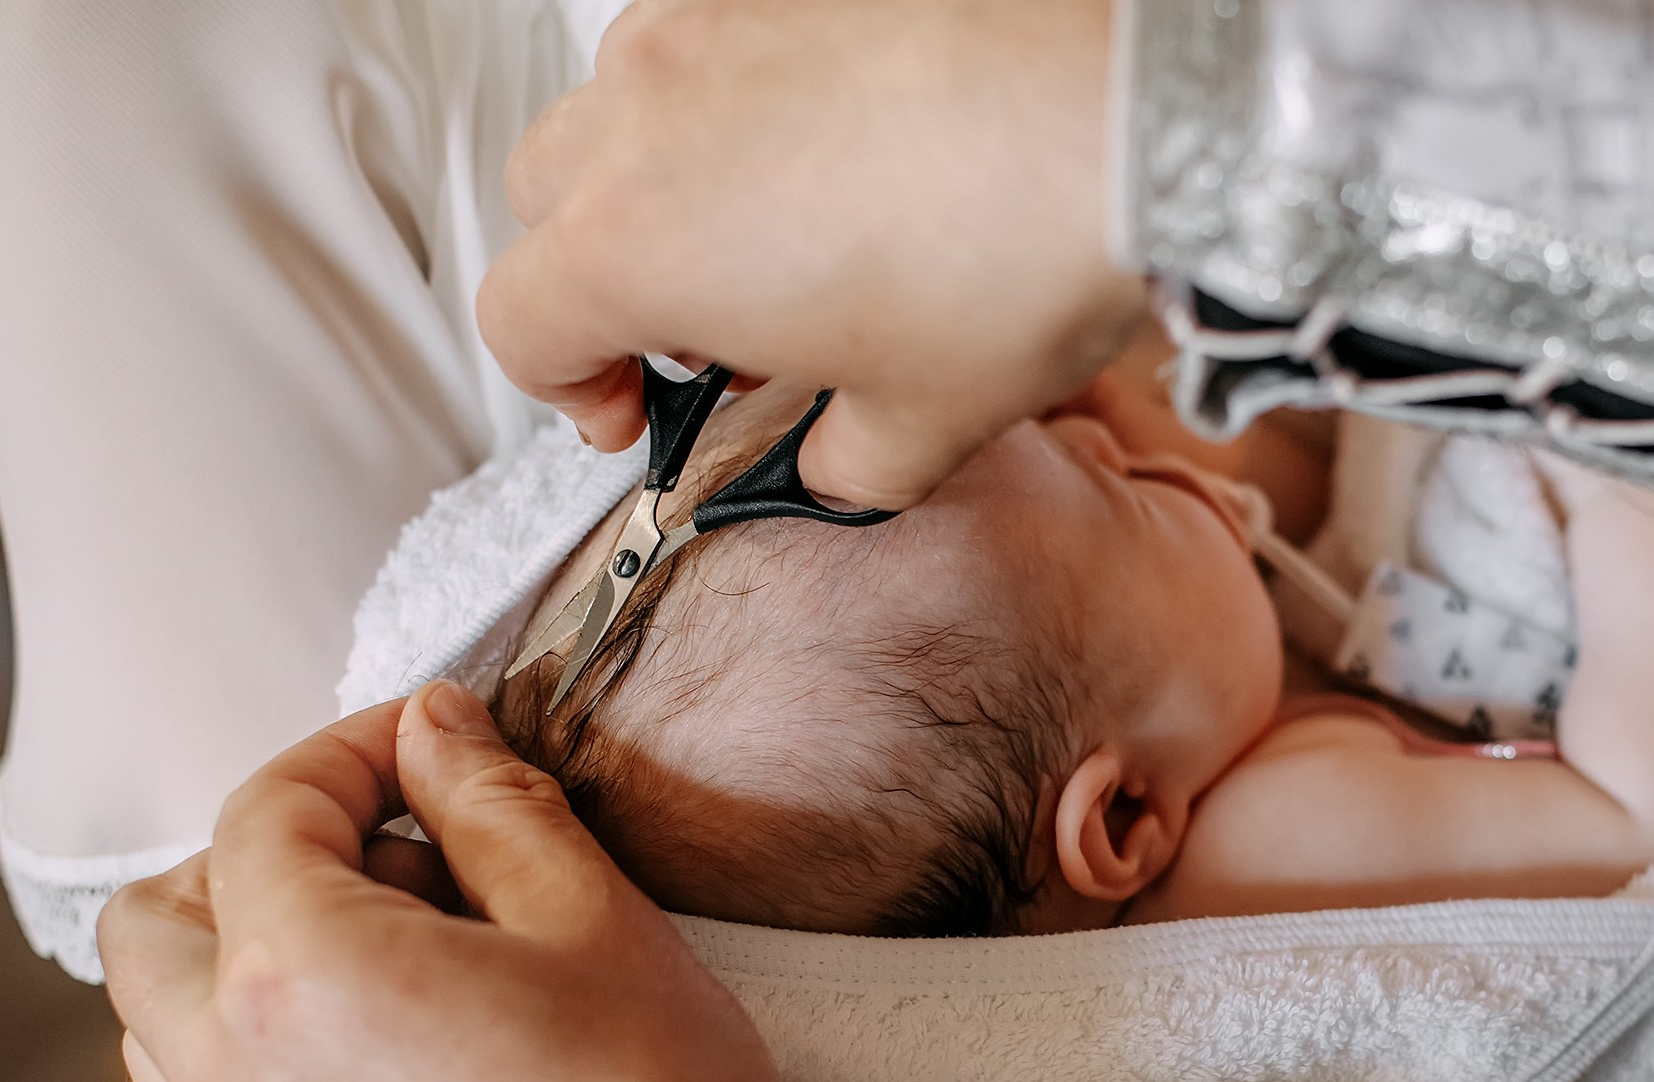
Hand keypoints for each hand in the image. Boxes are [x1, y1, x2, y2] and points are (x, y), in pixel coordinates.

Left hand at [100, 683, 799, 1081]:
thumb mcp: (600, 925)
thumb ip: (496, 806)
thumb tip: (435, 727)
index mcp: (302, 974)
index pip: (270, 810)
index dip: (351, 753)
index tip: (431, 747)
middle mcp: (229, 1078)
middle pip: (159, 920)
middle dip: (257, 858)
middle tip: (388, 854)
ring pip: (160, 1034)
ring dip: (236, 969)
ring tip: (380, 964)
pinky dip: (259, 1067)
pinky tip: (387, 1070)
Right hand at [478, 0, 1148, 510]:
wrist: (1134, 114)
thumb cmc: (1018, 258)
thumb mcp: (922, 425)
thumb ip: (841, 465)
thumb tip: (834, 463)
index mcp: (635, 242)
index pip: (519, 321)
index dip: (564, 387)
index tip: (635, 413)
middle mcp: (644, 110)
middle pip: (547, 201)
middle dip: (603, 279)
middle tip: (706, 338)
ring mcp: (710, 20)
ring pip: (624, 107)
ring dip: (667, 181)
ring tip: (781, 241)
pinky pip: (716, 41)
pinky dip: (742, 105)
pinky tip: (842, 157)